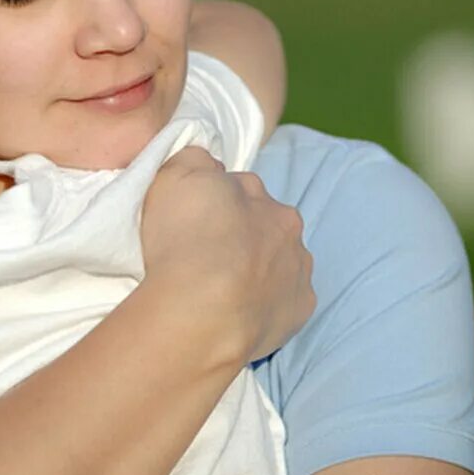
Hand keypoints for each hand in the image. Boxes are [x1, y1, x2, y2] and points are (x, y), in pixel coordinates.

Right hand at [140, 147, 314, 363]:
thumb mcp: (173, 177)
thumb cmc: (184, 241)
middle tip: (208, 255)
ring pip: (280, 262)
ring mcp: (298, 269)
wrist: (202, 314)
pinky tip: (240, 312)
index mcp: (258, 194)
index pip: (238, 189)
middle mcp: (286, 226)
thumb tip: (206, 164)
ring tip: (222, 289)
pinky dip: (267, 303)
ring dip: (259, 269)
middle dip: (244, 234)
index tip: (194, 222)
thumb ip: (193, 160)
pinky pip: (285, 301)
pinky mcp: (300, 309)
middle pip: (266, 224)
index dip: (215, 204)